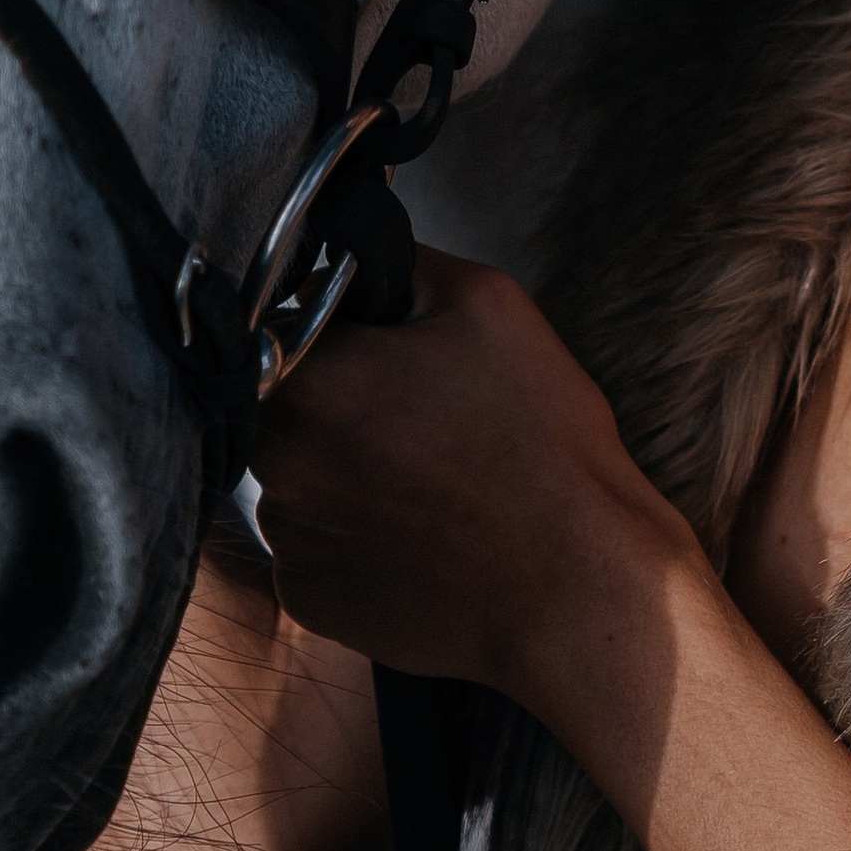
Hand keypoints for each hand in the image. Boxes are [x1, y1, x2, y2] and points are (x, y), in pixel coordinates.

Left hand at [247, 249, 687, 699]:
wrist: (576, 588)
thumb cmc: (539, 445)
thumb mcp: (488, 306)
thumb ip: (398, 262)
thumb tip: (351, 251)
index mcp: (307, 382)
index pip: (284, 326)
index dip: (340, 334)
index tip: (393, 356)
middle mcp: (274, 464)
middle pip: (283, 406)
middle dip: (338, 404)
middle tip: (420, 420)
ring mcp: (288, 539)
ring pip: (298, 478)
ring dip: (343, 472)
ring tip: (431, 486)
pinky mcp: (306, 600)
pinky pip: (313, 546)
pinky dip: (352, 537)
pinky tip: (419, 537)